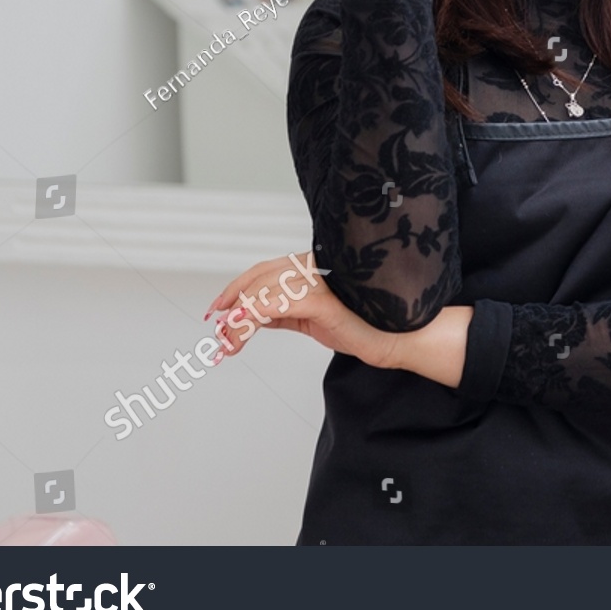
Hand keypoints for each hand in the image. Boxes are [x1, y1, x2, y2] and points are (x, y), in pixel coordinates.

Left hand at [204, 252, 400, 370]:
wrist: (394, 340)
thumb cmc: (360, 327)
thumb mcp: (310, 318)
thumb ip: (282, 313)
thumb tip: (250, 316)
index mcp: (311, 266)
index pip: (263, 271)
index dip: (235, 288)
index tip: (215, 309)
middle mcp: (314, 266)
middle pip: (258, 279)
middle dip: (231, 306)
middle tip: (217, 334)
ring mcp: (319, 281)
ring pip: (262, 293)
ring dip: (237, 320)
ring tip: (227, 343)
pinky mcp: (323, 301)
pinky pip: (277, 306)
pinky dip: (251, 318)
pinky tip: (240, 332)